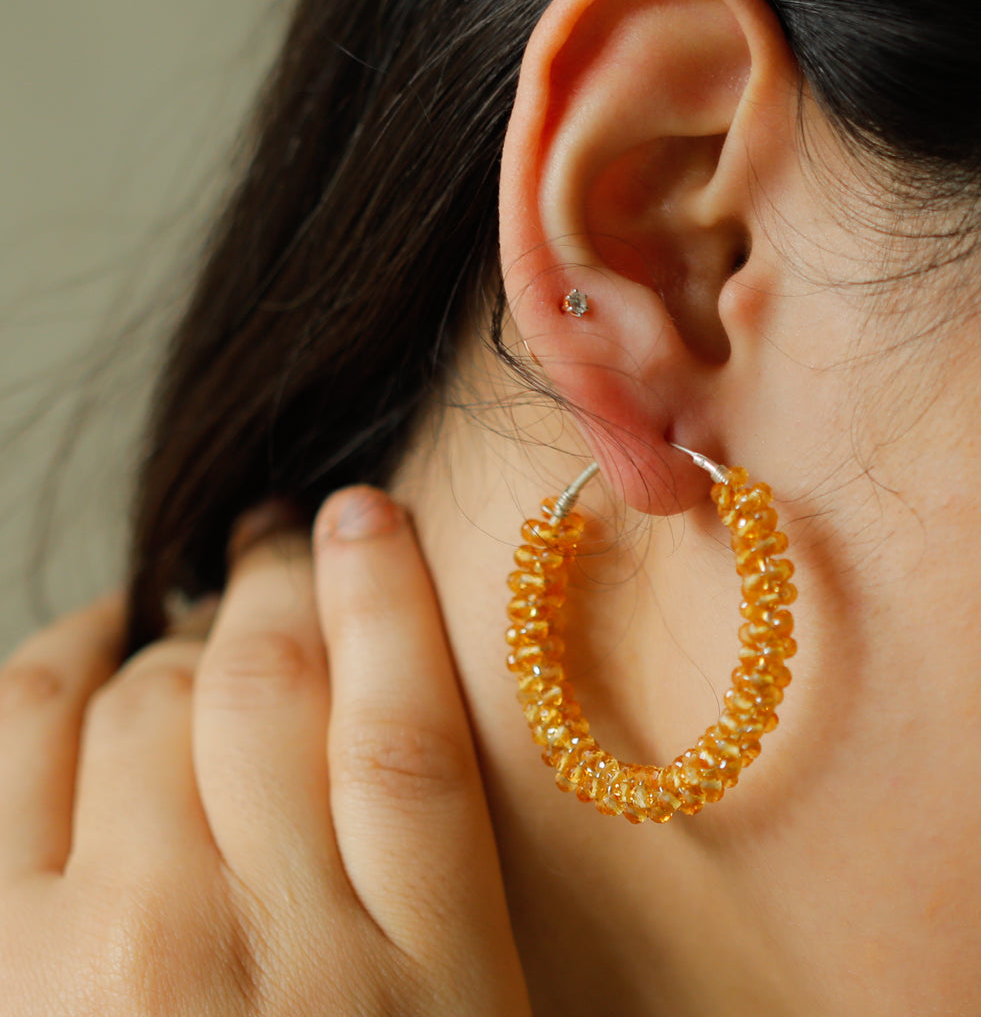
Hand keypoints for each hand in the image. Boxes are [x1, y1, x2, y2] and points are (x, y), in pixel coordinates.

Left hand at [0, 487, 529, 1015]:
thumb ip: (429, 883)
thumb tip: (374, 721)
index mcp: (423, 984)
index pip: (404, 730)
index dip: (385, 597)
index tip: (366, 518)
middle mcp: (270, 956)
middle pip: (273, 694)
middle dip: (278, 583)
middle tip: (284, 534)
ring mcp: (113, 963)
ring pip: (148, 703)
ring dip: (177, 623)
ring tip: (200, 587)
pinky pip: (15, 752)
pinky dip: (50, 667)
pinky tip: (89, 635)